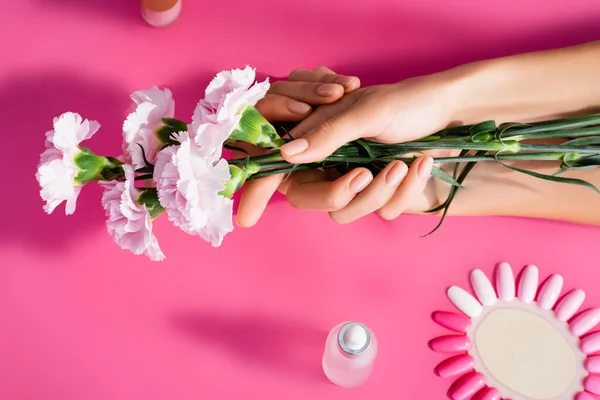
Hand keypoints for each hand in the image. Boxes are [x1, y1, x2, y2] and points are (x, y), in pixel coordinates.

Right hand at [239, 71, 460, 225]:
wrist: (447, 111)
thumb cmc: (402, 102)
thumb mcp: (362, 111)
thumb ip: (325, 134)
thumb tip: (286, 153)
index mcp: (314, 141)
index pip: (275, 171)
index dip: (257, 193)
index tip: (245, 218)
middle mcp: (329, 165)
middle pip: (310, 200)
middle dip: (339, 194)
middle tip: (364, 175)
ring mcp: (355, 182)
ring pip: (347, 213)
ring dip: (379, 192)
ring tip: (404, 164)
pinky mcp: (383, 196)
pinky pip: (384, 212)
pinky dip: (405, 191)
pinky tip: (421, 165)